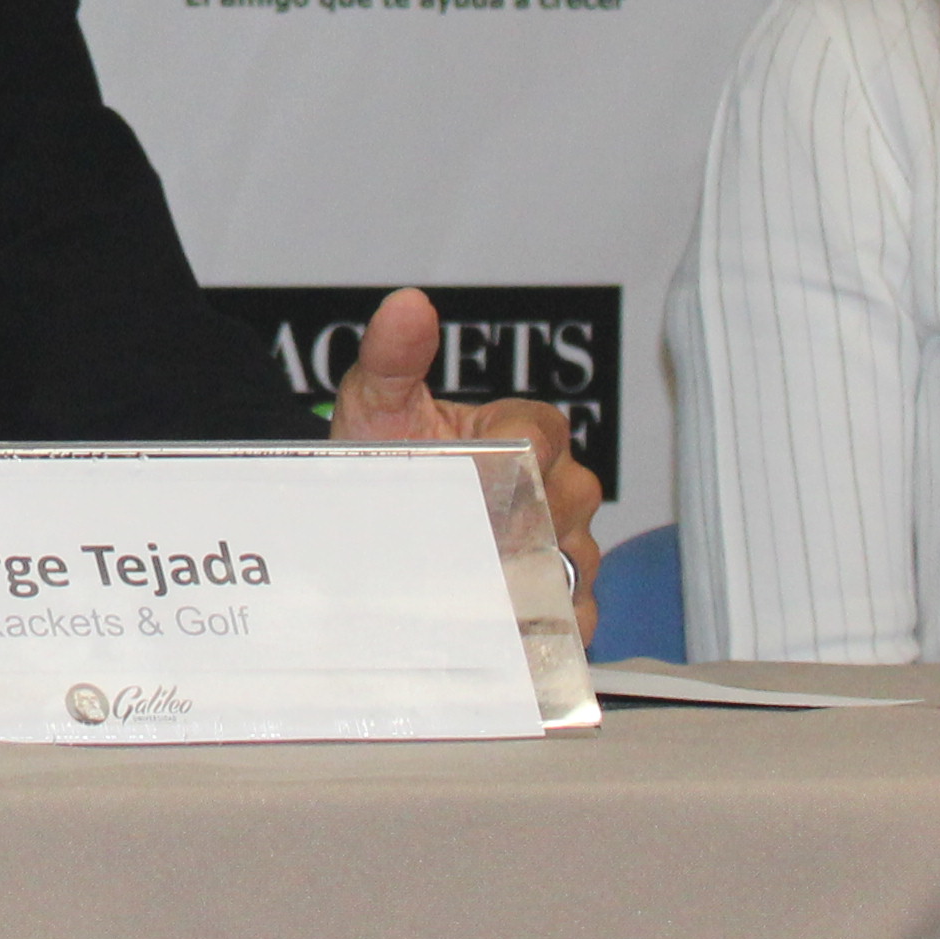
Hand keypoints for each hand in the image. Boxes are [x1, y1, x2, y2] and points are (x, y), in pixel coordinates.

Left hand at [325, 287, 604, 636]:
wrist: (367, 514)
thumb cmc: (385, 452)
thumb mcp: (377, 402)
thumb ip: (393, 356)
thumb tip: (406, 305)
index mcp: (528, 430)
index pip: (543, 436)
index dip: (509, 454)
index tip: (470, 473)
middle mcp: (560, 485)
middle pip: (567, 505)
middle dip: (520, 524)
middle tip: (468, 543)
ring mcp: (566, 545)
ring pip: (573, 563)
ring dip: (528, 579)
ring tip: (477, 592)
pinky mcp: (561, 600)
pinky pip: (572, 617)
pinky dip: (541, 629)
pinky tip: (502, 633)